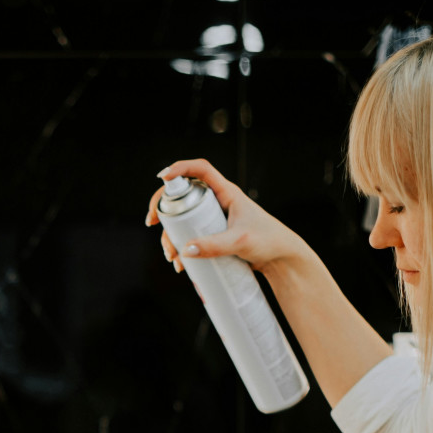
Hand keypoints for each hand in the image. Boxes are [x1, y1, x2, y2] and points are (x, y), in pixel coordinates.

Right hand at [146, 158, 312, 275]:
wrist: (281, 259)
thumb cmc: (268, 242)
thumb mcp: (240, 242)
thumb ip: (214, 246)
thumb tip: (185, 250)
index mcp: (226, 192)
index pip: (200, 170)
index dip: (180, 168)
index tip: (162, 178)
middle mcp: (218, 202)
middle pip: (184, 197)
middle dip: (164, 210)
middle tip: (151, 222)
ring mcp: (215, 219)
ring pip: (184, 220)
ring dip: (171, 235)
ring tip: (172, 257)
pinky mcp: (215, 236)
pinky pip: (192, 236)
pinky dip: (182, 248)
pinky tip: (181, 264)